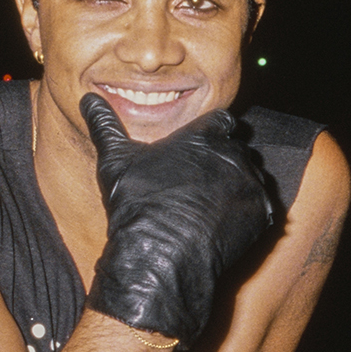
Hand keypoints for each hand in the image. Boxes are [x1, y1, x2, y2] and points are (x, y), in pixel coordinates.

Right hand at [81, 94, 272, 344]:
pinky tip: (223, 223)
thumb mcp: (115, 158)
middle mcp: (234, 153)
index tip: (202, 147)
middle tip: (204, 182)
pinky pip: (261, 206)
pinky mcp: (263, 212)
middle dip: (226, 161)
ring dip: (238, 185)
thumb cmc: (137, 202)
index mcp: (205, 134)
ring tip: (213, 205)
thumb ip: (105, 124)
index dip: (213, 133)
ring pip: (252, 176)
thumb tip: (87, 98)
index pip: (222, 121)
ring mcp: (251, 183)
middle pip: (239, 150)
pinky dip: (246, 213)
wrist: (160, 253)